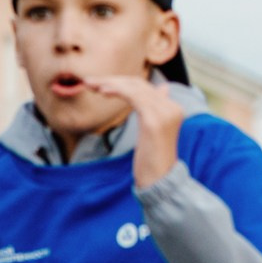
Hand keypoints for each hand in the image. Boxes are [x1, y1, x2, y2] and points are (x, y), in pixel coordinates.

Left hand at [79, 74, 184, 188]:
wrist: (159, 182)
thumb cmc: (152, 161)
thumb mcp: (153, 131)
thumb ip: (156, 110)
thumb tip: (163, 88)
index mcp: (172, 108)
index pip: (145, 87)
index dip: (121, 82)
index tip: (100, 84)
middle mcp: (172, 107)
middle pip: (139, 84)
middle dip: (113, 80)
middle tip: (89, 82)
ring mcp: (165, 113)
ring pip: (135, 88)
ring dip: (110, 83)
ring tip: (91, 85)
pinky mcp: (154, 120)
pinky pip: (134, 97)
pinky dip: (117, 91)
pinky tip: (103, 91)